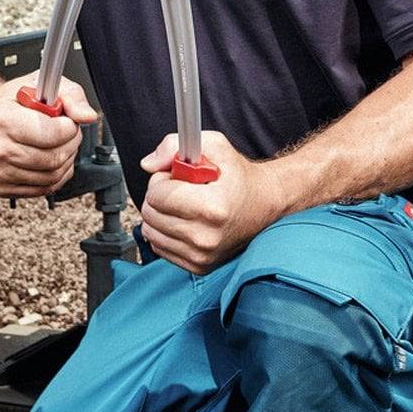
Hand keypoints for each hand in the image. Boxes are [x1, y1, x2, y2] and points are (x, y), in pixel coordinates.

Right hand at [0, 74, 96, 197]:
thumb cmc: (11, 102)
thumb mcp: (41, 84)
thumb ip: (71, 96)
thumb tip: (86, 116)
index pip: (50, 134)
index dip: (69, 127)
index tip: (68, 121)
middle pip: (52, 158)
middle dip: (70, 144)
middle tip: (67, 132)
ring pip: (51, 176)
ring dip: (65, 160)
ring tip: (58, 144)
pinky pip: (42, 189)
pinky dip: (55, 175)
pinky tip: (49, 159)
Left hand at [139, 130, 280, 273]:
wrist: (264, 204)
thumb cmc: (238, 176)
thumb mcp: (214, 146)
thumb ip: (175, 146)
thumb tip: (148, 164)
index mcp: (212, 207)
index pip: (157, 195)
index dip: (163, 179)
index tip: (178, 176)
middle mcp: (206, 237)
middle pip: (151, 214)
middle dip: (159, 196)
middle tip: (181, 190)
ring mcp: (202, 255)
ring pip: (151, 232)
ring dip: (160, 215)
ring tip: (183, 205)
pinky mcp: (198, 266)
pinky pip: (159, 247)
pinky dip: (165, 232)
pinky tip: (184, 221)